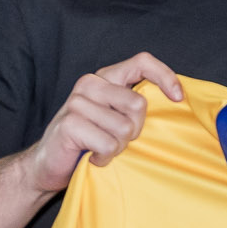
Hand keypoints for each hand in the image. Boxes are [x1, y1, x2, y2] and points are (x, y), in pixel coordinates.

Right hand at [22, 52, 182, 194]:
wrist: (48, 165)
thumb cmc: (89, 142)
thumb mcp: (115, 117)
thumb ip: (134, 105)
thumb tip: (177, 101)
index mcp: (105, 78)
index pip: (142, 62)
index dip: (165, 76)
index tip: (178, 98)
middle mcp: (90, 84)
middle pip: (138, 104)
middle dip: (135, 130)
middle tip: (116, 140)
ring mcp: (77, 102)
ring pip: (124, 128)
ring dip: (119, 147)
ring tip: (102, 149)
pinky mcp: (70, 123)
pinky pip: (109, 144)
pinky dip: (106, 158)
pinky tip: (93, 157)